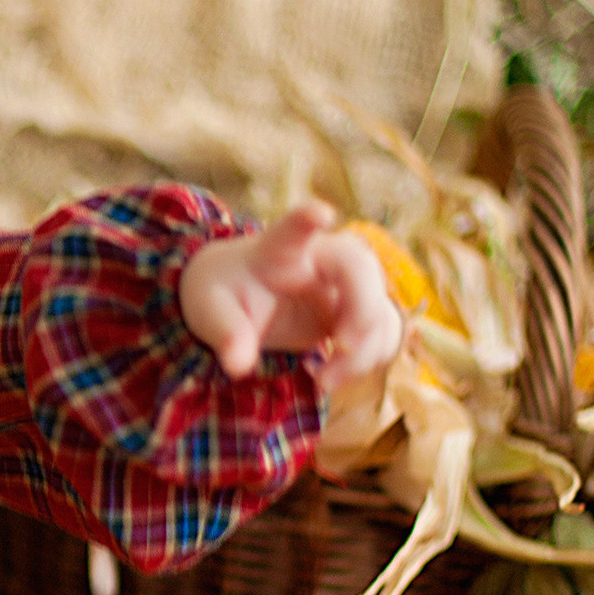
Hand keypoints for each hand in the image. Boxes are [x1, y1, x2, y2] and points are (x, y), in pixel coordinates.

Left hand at [179, 201, 403, 393]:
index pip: (294, 228)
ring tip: (323, 380)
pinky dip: (368, 359)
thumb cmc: (225, 295)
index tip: (321, 214)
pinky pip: (382, 331)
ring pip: (379, 305)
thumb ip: (226, 334)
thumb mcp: (211, 312)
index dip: (307, 218)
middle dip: (363, 311)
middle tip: (341, 347)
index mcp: (279, 249)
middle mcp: (320, 259)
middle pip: (361, 268)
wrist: (238, 299)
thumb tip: (238, 365)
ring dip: (365, 349)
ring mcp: (343, 284)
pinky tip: (332, 376)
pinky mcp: (354, 312)